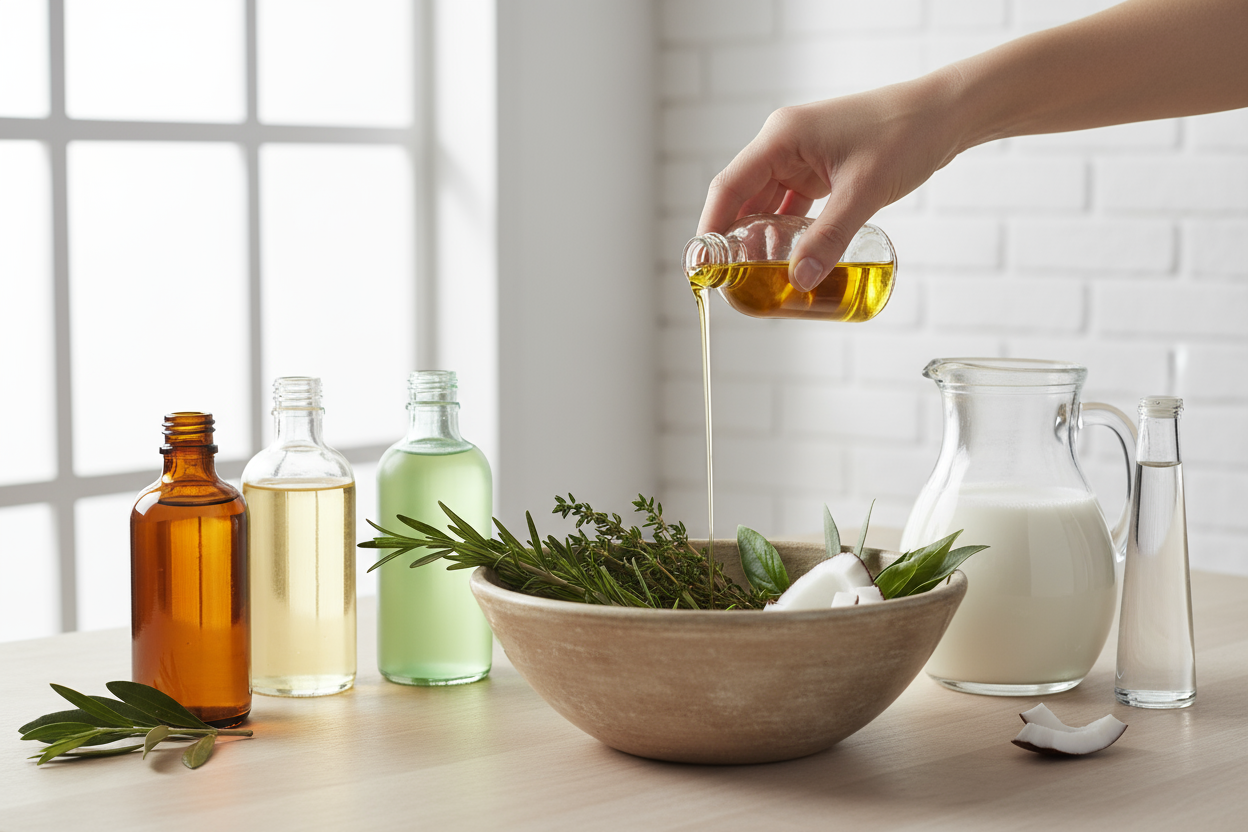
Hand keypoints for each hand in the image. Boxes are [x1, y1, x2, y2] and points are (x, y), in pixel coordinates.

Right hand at [697, 71, 963, 291]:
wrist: (944, 115)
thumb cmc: (906, 135)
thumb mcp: (865, 191)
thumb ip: (830, 238)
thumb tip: (799, 280)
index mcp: (782, 137)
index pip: (729, 188)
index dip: (710, 229)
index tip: (700, 266)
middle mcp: (783, 144)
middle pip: (743, 199)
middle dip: (734, 241)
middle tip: (730, 283)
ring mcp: (800, 156)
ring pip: (766, 205)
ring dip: (761, 240)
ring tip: (757, 279)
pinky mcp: (819, 169)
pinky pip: (791, 206)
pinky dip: (786, 232)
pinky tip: (787, 259)